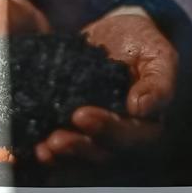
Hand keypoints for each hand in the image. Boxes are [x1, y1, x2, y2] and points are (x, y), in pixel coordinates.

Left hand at [32, 6, 176, 165]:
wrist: (115, 35)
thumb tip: (143, 108)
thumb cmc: (143, 44)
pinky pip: (62, 147)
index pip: (130, 136)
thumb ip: (158, 82)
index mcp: (146, 126)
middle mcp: (121, 137)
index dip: (106, 129)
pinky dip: (48, 150)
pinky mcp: (72, 130)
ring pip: (80, 157)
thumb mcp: (159, 56)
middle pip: (102, 153)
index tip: (81, 115)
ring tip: (42, 149)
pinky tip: (33, 146)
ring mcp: (95, 136)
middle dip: (77, 148)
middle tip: (55, 140)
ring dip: (61, 157)